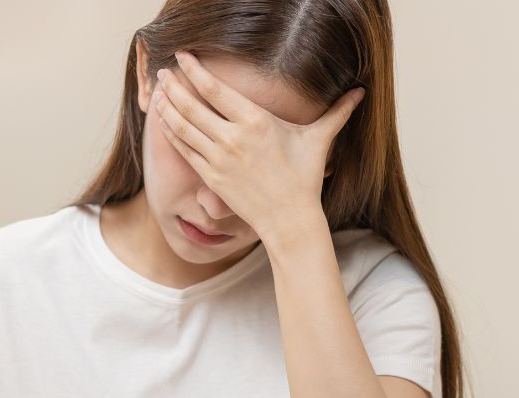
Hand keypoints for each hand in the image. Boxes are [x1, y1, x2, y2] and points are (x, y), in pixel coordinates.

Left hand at [151, 49, 364, 246]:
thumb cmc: (303, 178)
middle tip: (163, 71)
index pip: (215, 90)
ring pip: (182, 126)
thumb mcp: (319, 140)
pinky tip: (163, 119)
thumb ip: (337, 112)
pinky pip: (184, 149)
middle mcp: (233, 138)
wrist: (289, 219)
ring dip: (166, 106)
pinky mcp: (211, 178)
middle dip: (173, 85)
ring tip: (157, 91)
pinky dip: (170, 132)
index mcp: (256, 122)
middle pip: (192, 105)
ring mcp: (219, 159)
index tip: (182, 57)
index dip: (194, 71)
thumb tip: (361, 92)